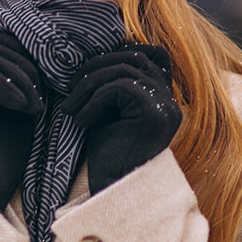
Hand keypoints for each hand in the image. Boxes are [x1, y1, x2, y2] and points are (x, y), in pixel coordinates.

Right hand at [0, 33, 43, 210]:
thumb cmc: (13, 152)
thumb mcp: (24, 106)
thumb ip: (25, 79)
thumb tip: (40, 47)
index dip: (25, 54)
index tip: (45, 82)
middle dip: (24, 65)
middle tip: (40, 96)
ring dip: (19, 78)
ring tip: (34, 106)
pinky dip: (6, 87)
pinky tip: (23, 108)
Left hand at [59, 44, 181, 193]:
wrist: (112, 188)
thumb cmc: (108, 151)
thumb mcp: (108, 109)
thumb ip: (111, 82)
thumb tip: (93, 53)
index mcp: (164, 97)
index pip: (154, 53)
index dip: (121, 52)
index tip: (89, 71)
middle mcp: (171, 100)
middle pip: (134, 58)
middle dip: (95, 68)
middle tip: (70, 90)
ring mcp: (166, 107)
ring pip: (124, 70)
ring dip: (89, 85)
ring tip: (71, 107)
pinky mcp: (155, 114)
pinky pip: (119, 88)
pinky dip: (94, 101)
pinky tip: (82, 121)